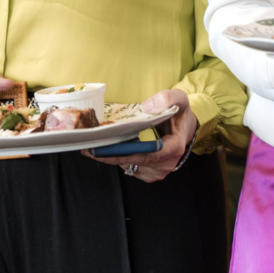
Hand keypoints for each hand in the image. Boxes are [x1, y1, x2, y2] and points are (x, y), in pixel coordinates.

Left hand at [83, 88, 197, 182]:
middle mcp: (166, 164)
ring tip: (95, 146)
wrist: (185, 128)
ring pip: (130, 167)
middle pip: (134, 162)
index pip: (147, 154)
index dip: (125, 153)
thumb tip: (147, 107)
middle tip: (88, 147)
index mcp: (174, 147)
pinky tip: (111, 149)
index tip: (104, 150)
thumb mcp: (180, 98)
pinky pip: (131, 169)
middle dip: (110, 155)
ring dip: (113, 158)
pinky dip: (119, 160)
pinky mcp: (150, 174)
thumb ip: (167, 98)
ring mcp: (158, 172)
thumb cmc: (181, 114)